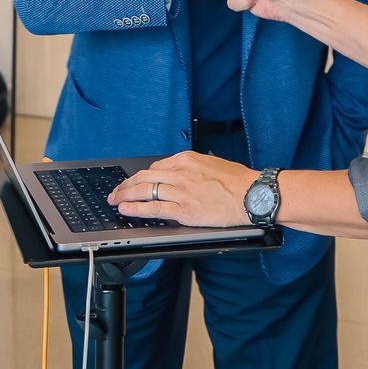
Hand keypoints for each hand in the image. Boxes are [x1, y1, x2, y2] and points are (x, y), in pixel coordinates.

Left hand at [108, 152, 255, 226]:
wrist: (252, 193)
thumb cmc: (238, 181)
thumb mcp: (211, 163)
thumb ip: (192, 169)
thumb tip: (180, 175)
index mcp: (187, 159)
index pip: (155, 167)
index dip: (140, 177)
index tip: (133, 182)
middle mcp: (180, 172)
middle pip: (144, 177)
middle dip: (126, 185)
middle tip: (115, 191)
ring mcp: (181, 191)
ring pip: (144, 190)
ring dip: (126, 196)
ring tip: (115, 200)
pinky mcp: (184, 209)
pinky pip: (153, 207)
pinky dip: (136, 208)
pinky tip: (126, 209)